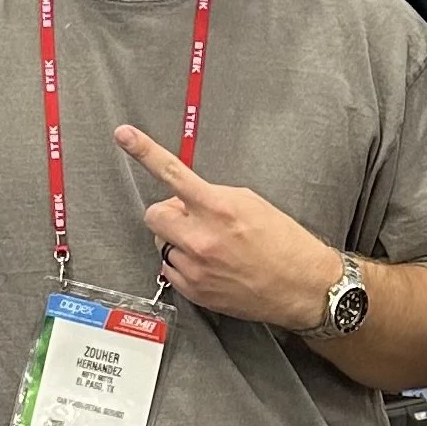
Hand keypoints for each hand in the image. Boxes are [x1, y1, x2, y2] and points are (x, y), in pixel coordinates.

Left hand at [114, 124, 337, 326]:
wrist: (302, 286)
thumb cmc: (284, 242)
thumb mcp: (252, 203)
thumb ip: (213, 196)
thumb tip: (186, 199)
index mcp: (219, 208)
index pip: (173, 174)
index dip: (144, 151)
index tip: (124, 135)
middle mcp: (202, 238)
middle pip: (154, 215)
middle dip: (168, 213)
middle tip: (190, 219)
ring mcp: (196, 268)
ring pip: (162, 244)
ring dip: (178, 241)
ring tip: (210, 248)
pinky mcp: (195, 291)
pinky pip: (170, 270)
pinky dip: (184, 265)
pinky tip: (210, 266)